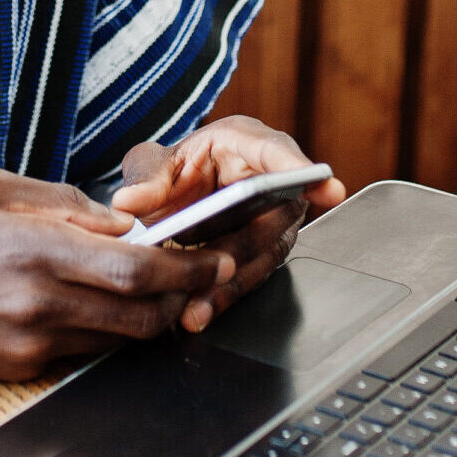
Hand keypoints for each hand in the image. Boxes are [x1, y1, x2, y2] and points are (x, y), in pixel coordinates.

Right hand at [0, 167, 229, 400]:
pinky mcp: (21, 368)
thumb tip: (120, 218)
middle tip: (204, 276)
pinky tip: (101, 307)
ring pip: (121, 336)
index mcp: (32, 245)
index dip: (184, 264)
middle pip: (142, 309)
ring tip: (158, 287)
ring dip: (149, 315)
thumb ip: (61, 200)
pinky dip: (106, 330)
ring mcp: (31, 341)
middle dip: (183, 295)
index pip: (135, 264)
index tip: (210, 256)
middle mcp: (37, 299)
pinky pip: (84, 350)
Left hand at [110, 116, 347, 333]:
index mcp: (246, 143)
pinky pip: (247, 278)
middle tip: (221, 266)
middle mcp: (269, 183)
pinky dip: (221, 297)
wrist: (171, 198)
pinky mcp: (259, 255)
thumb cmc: (175, 169)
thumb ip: (146, 177)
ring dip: (231, 283)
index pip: (279, 153)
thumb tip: (129, 201)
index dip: (301, 171)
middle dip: (245, 246)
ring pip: (263, 255)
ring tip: (197, 307)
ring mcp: (270, 222)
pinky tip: (198, 312)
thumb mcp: (155, 162)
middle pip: (273, 216)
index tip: (327, 188)